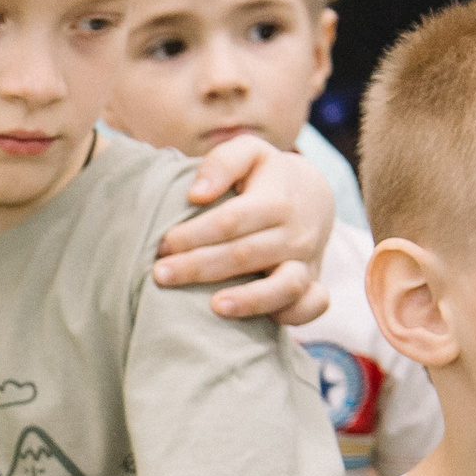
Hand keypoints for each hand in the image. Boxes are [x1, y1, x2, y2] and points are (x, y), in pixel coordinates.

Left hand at [154, 134, 334, 323]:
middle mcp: (295, 234)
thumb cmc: (267, 176)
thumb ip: (222, 163)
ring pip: (285, 286)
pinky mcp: (313, 283)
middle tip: (161, 274)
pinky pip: (312, 306)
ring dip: (250, 301)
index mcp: (277, 200)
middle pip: (245, 255)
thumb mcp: (249, 153)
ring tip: (213, 307)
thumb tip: (196, 194)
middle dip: (199, 267)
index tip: (163, 244)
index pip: (230, 221)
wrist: (313, 196)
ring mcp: (307, 261)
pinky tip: (264, 323)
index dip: (194, 234)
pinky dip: (294, 315)